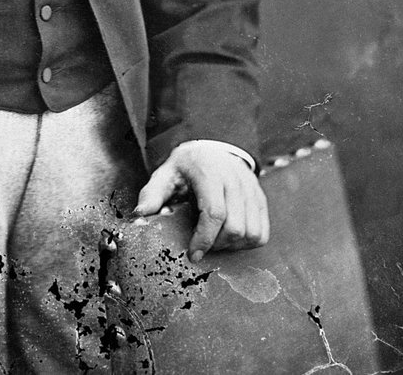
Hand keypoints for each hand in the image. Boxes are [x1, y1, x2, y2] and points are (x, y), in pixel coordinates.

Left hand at [134, 140, 269, 262]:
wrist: (211, 149)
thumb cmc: (186, 166)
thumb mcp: (165, 174)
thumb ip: (152, 193)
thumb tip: (140, 214)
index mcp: (209, 171)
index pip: (215, 212)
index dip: (205, 239)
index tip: (194, 254)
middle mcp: (234, 178)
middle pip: (236, 227)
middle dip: (218, 245)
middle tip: (202, 246)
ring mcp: (251, 188)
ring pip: (252, 232)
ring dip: (233, 246)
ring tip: (215, 241)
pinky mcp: (260, 198)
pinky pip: (262, 232)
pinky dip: (247, 243)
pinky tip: (230, 238)